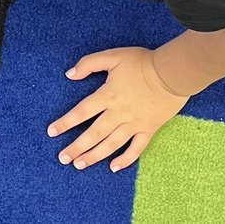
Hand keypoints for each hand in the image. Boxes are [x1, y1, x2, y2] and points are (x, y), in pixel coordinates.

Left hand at [47, 47, 189, 172]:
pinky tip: (113, 167)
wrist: (172, 73)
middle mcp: (118, 113)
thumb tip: (70, 74)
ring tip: (79, 165)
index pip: (81, 112)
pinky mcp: (148, 130)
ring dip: (94, 156)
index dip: (65, 122)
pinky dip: (125, 160)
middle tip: (62, 158)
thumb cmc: (142, 62)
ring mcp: (134, 124)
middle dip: (76, 147)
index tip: (52, 132)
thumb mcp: (113, 56)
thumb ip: (89, 64)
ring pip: (110, 145)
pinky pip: (135, 149)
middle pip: (93, 134)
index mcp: (108, 95)